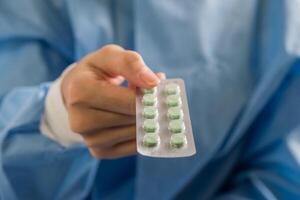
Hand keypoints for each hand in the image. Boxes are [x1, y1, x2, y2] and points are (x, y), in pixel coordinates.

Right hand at [61, 44, 164, 158]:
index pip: (130, 101)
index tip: (161, 87)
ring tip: (145, 106)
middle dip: (151, 107)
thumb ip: (131, 63)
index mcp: (81, 92)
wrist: (76, 93)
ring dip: (148, 120)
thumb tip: (154, 82)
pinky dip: (144, 134)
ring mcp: (90, 140)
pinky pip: (134, 147)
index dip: (151, 95)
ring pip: (136, 134)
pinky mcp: (99, 152)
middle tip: (158, 96)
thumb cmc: (97, 72)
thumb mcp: (110, 56)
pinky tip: (141, 121)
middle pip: (134, 119)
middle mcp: (80, 120)